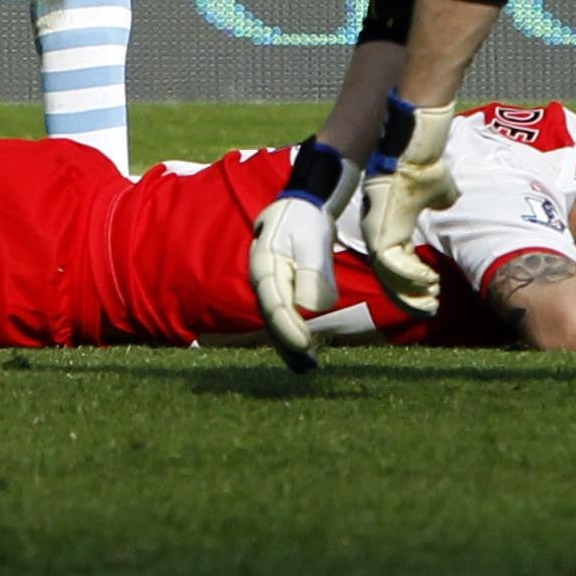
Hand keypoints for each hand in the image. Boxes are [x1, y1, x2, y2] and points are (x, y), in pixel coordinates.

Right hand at [248, 150, 352, 368]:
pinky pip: (285, 320)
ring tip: (308, 368)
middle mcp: (262, 281)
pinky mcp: (282, 292)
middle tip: (308, 364)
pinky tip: (307, 357)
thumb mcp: (312, 240)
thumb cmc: (307, 220)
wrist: (304, 206)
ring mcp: (270, 288)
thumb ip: (312, 272)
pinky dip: (294, 338)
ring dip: (290, 347)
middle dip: (288, 343)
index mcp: (264, 265)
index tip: (305, 344)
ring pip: (276, 323)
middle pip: (272, 318)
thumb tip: (309, 308)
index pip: (274, 303)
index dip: (288, 327)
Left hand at [359, 102, 455, 306]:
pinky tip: (429, 280)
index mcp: (390, 226)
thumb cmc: (422, 166)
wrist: (414, 150)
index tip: (432, 294)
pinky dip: (410, 276)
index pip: (397, 264)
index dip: (413, 281)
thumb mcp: (436, 190)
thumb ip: (440, 199)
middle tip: (430, 307)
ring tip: (432, 297)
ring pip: (389, 276)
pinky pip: (391, 265)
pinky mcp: (379, 231)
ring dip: (411, 290)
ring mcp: (377, 233)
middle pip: (390, 277)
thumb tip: (448, 200)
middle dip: (410, 295)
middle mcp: (380, 233)